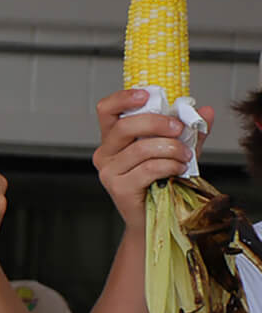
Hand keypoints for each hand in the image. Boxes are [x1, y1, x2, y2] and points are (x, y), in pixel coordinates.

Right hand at [92, 89, 210, 228]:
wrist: (153, 217)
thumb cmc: (160, 181)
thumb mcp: (175, 149)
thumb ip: (190, 131)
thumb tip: (206, 111)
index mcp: (113, 139)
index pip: (106, 110)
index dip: (123, 98)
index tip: (148, 95)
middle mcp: (105, 153)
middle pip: (125, 126)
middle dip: (158, 123)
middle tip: (180, 129)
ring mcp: (109, 172)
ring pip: (141, 149)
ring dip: (171, 149)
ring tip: (186, 156)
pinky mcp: (119, 187)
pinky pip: (148, 169)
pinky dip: (169, 165)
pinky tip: (178, 169)